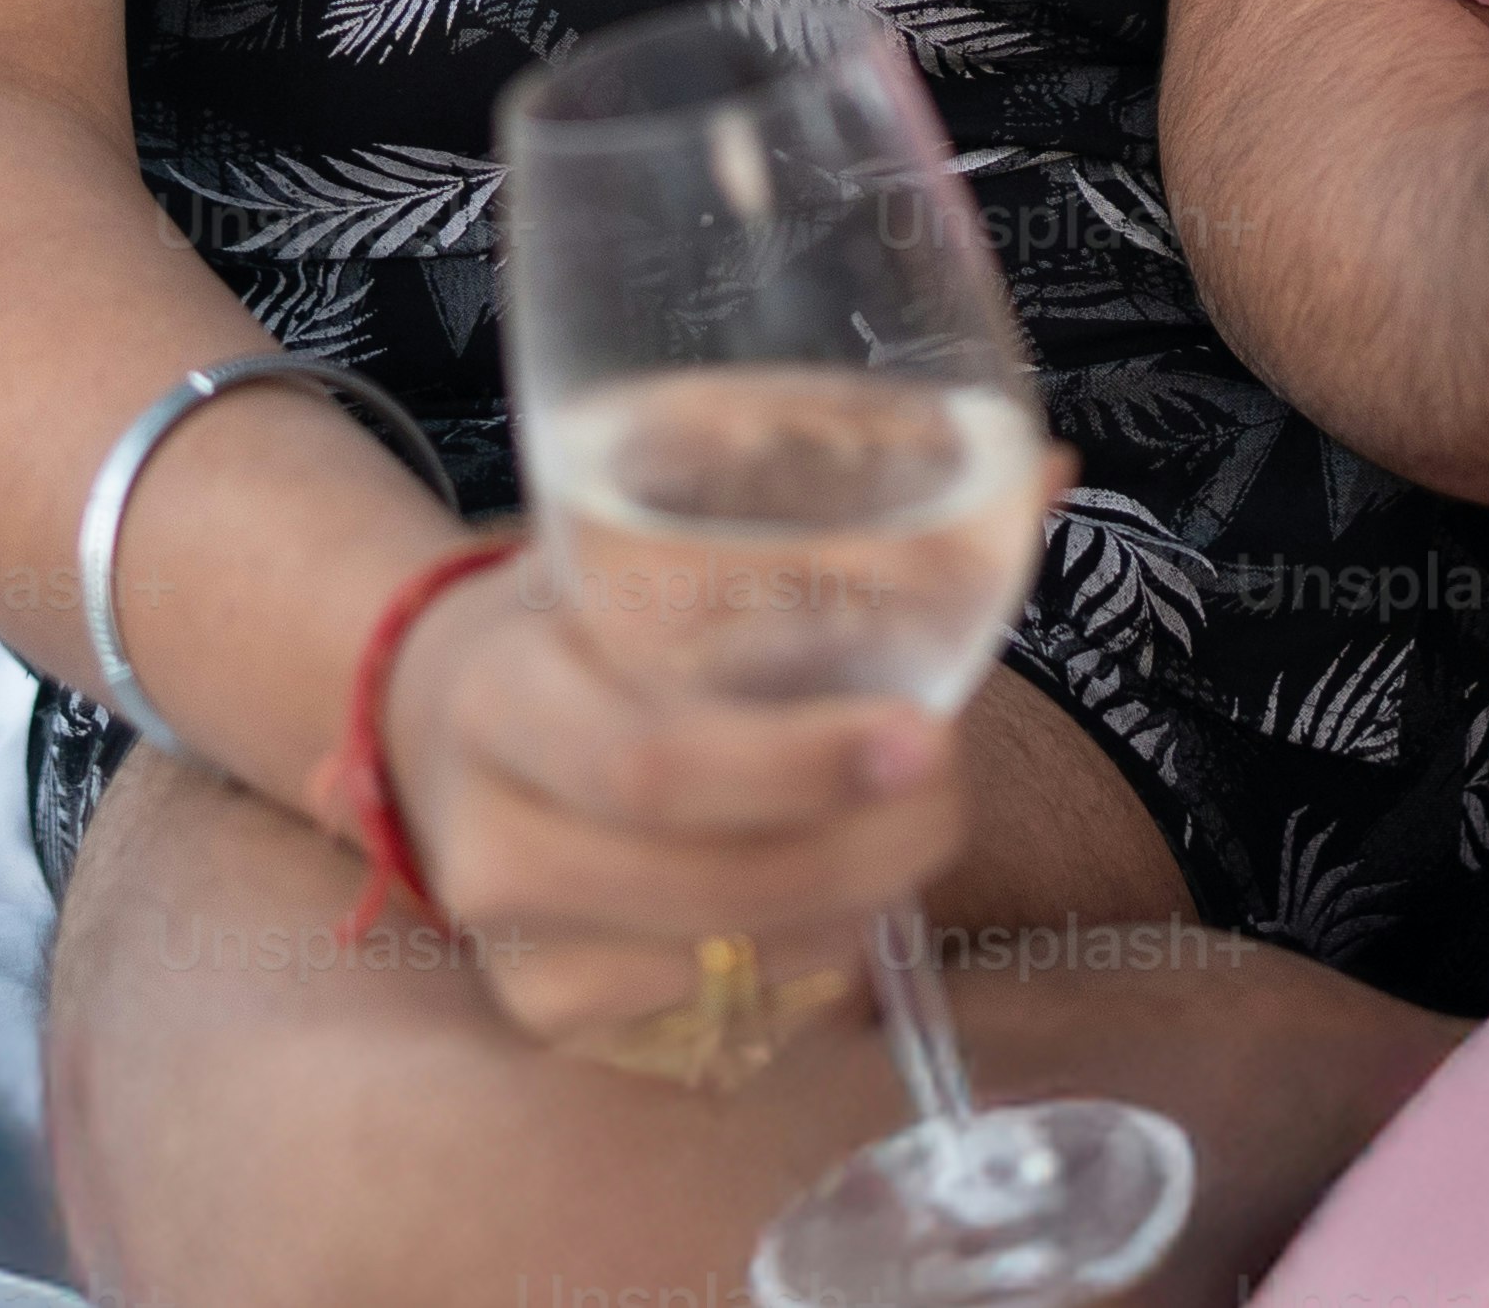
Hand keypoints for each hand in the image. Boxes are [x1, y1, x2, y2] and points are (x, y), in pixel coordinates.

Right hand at [369, 555, 962, 1056]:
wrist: (439, 716)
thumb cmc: (583, 615)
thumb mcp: (651, 535)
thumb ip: (829, 511)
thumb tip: (1049, 475)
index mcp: (503, 692)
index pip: (656, 765)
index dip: (804, 765)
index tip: (928, 732)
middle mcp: (487, 836)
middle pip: (715, 882)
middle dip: (873, 843)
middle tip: (949, 787)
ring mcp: (511, 943)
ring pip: (738, 956)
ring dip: (860, 901)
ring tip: (901, 824)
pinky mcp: (547, 1013)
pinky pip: (723, 1008)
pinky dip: (810, 955)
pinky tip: (829, 888)